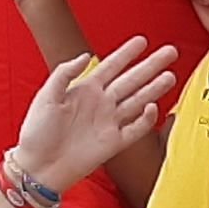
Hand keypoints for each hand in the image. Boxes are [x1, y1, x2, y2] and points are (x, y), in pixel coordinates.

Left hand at [8, 35, 181, 192]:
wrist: (38, 167)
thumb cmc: (37, 133)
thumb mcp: (46, 96)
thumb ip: (65, 73)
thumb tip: (86, 55)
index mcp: (85, 90)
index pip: (112, 66)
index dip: (127, 53)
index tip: (142, 40)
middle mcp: (101, 104)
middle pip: (132, 80)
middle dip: (151, 65)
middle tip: (170, 52)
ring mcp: (109, 123)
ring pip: (138, 101)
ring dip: (155, 88)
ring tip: (171, 75)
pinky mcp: (113, 144)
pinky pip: (135, 129)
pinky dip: (146, 119)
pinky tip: (153, 107)